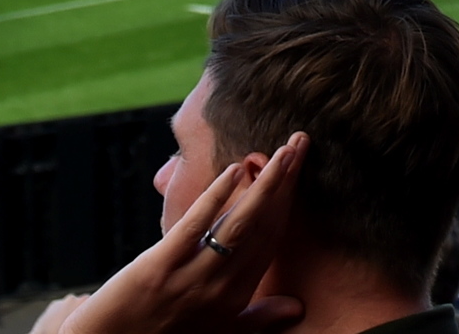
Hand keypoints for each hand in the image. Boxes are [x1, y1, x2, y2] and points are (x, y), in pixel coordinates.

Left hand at [57, 139, 306, 333]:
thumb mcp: (219, 333)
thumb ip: (258, 317)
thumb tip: (299, 307)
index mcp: (234, 300)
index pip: (271, 242)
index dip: (288, 203)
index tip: (300, 169)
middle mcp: (219, 289)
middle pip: (260, 228)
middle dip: (283, 184)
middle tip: (299, 144)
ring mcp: (189, 279)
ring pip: (237, 226)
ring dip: (263, 187)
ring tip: (281, 152)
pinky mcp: (158, 268)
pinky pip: (194, 227)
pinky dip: (215, 198)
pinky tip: (233, 171)